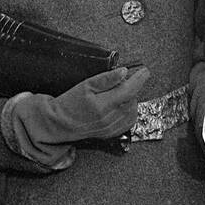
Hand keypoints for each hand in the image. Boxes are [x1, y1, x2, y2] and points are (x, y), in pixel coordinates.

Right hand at [2, 66, 149, 166]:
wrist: (59, 123)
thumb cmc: (69, 103)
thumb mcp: (85, 85)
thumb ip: (106, 79)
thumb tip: (124, 72)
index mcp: (102, 105)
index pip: (128, 91)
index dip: (139, 79)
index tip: (145, 71)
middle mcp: (109, 119)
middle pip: (132, 100)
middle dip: (131, 88)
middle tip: (122, 81)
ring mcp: (111, 128)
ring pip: (132, 110)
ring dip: (130, 99)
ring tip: (118, 93)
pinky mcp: (112, 133)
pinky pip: (129, 120)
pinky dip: (129, 110)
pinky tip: (120, 104)